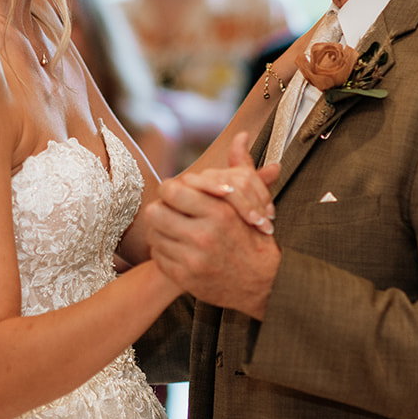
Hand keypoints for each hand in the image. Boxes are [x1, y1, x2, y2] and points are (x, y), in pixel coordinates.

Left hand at [147, 134, 281, 318]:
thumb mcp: (252, 201)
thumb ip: (241, 167)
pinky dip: (164, 252)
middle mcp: (204, 235)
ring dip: (161, 231)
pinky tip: (178, 249)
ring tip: (174, 231)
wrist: (263, 283)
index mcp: (219, 211)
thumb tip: (241, 135)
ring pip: (154, 236)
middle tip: (170, 212)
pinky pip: (158, 257)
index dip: (171, 190)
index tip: (178, 195)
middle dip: (161, 210)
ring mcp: (193, 259)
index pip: (171, 190)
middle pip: (155, 212)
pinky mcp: (185, 278)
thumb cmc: (255, 236)